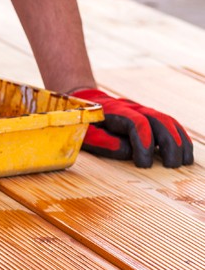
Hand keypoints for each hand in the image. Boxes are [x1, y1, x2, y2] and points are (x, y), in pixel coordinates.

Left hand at [72, 89, 193, 167]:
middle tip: (171, 166)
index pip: (137, 122)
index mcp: (115, 110)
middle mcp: (134, 107)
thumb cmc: (84, 123)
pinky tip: (185, 153)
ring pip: (168, 121)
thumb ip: (103, 141)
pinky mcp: (149, 117)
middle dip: (169, 144)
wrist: (86, 103)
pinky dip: (180, 138)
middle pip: (159, 120)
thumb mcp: (85, 133)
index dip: (144, 142)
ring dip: (179, 141)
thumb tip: (128, 151)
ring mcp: (144, 110)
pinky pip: (170, 124)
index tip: (145, 164)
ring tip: (183, 162)